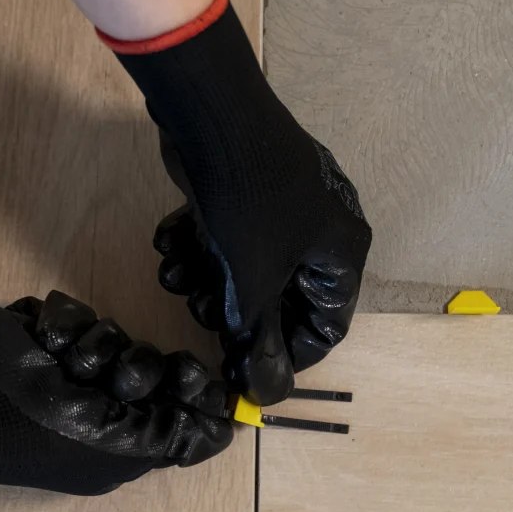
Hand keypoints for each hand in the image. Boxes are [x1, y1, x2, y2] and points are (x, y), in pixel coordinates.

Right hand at [0, 290, 234, 495]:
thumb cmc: (35, 434)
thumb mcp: (111, 451)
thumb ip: (172, 437)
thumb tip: (227, 430)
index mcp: (123, 445)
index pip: (181, 413)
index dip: (193, 394)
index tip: (194, 380)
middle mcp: (106, 407)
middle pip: (159, 371)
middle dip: (140, 371)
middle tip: (121, 377)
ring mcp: (80, 368)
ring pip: (124, 338)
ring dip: (97, 351)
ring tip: (67, 367)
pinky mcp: (57, 335)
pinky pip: (87, 315)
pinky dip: (66, 329)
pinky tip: (46, 344)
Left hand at [106, 0, 370, 404]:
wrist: (213, 116)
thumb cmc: (249, 203)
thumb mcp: (251, 282)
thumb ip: (257, 339)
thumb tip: (266, 395)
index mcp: (340, 253)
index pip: (327, 325)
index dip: (285, 353)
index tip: (246, 366)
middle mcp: (321, 230)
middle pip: (281, 297)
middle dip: (234, 309)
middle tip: (201, 311)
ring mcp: (284, 204)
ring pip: (248, 265)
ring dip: (206, 278)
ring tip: (177, 274)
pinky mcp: (248, 186)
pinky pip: (229, 231)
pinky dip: (199, 243)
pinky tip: (172, 242)